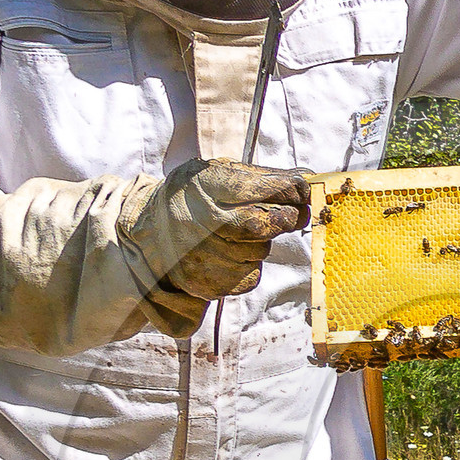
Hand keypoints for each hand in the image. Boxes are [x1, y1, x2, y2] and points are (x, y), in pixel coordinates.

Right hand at [153, 160, 311, 299]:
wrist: (151, 234)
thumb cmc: (194, 198)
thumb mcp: (217, 175)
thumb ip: (262, 177)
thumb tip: (308, 181)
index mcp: (200, 186)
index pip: (250, 188)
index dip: (285, 189)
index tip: (302, 189)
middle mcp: (196, 222)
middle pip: (259, 224)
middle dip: (285, 217)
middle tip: (292, 213)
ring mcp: (201, 257)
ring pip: (259, 251)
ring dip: (263, 242)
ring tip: (241, 234)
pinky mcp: (208, 284)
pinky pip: (251, 276)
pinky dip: (251, 265)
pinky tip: (232, 254)